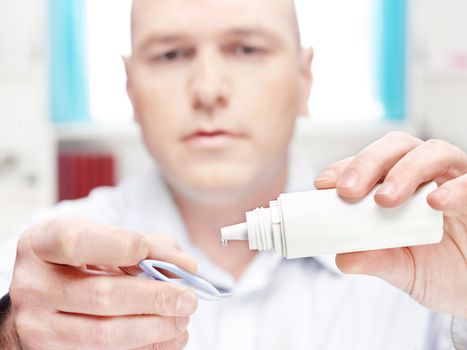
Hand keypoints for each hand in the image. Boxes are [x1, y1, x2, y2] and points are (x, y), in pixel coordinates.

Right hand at [8, 219, 197, 349]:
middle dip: (156, 298)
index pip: (80, 242)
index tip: (175, 261)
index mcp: (41, 245)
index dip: (131, 248)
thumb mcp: (104, 240)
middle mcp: (32, 286)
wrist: (43, 298)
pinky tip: (169, 337)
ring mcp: (36, 326)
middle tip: (189, 299)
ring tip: (182, 319)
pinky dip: (145, 346)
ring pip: (104, 333)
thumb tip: (184, 266)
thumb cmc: (80, 261)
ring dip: (154, 328)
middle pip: (101, 295)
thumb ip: (145, 245)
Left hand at [314, 132, 466, 317]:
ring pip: (432, 152)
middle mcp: (427, 175)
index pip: (371, 164)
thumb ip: (377, 260)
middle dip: (368, 164)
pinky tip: (436, 201)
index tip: (323, 184)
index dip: (346, 167)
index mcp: (401, 185)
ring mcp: (456, 179)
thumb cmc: (441, 270)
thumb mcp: (404, 270)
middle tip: (348, 191)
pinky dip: (455, 188)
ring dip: (404, 171)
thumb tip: (343, 258)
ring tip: (384, 200)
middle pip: (396, 147)